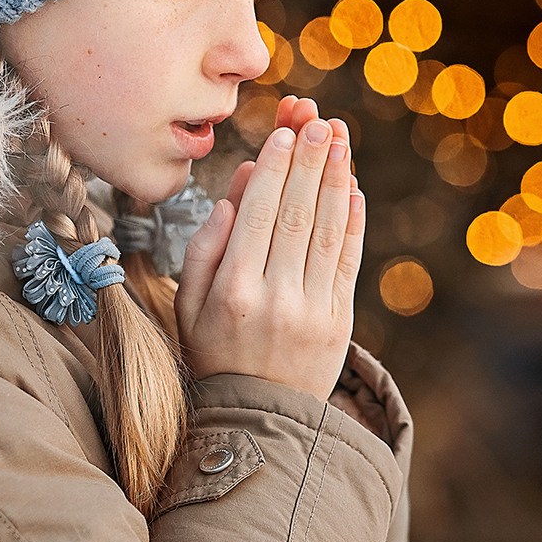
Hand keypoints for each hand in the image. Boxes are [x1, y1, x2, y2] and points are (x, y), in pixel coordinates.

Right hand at [175, 97, 363, 398]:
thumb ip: (205, 248)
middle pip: (296, 214)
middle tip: (320, 121)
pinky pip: (348, 260)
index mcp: (232, 292)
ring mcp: (312, 311)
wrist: (257, 420)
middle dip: (309, 162)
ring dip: (336, 180)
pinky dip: (352, 221)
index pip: (258, 215)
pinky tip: (352, 188)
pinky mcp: (340, 321)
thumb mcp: (189, 306)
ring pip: (326, 231)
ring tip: (339, 140)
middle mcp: (275, 298)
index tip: (284, 133)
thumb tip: (234, 192)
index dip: (274, 169)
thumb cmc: (213, 353)